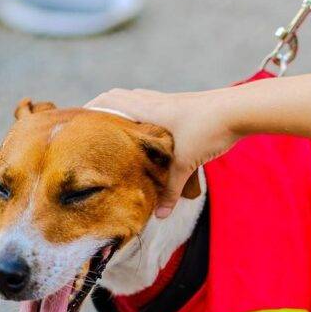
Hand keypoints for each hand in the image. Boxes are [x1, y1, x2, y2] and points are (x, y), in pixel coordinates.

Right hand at [86, 88, 236, 216]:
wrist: (237, 110)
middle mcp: (152, 100)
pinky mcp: (181, 104)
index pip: (106, 103)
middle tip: (88, 125)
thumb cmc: (207, 130)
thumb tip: (160, 215)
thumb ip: (169, 189)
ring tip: (113, 126)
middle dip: (100, 109)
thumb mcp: (185, 163)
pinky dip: (144, 113)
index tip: (73, 123)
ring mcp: (167, 100)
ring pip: (135, 98)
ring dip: (123, 109)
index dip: (88, 111)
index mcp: (145, 109)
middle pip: (116, 96)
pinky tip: (148, 127)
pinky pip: (153, 104)